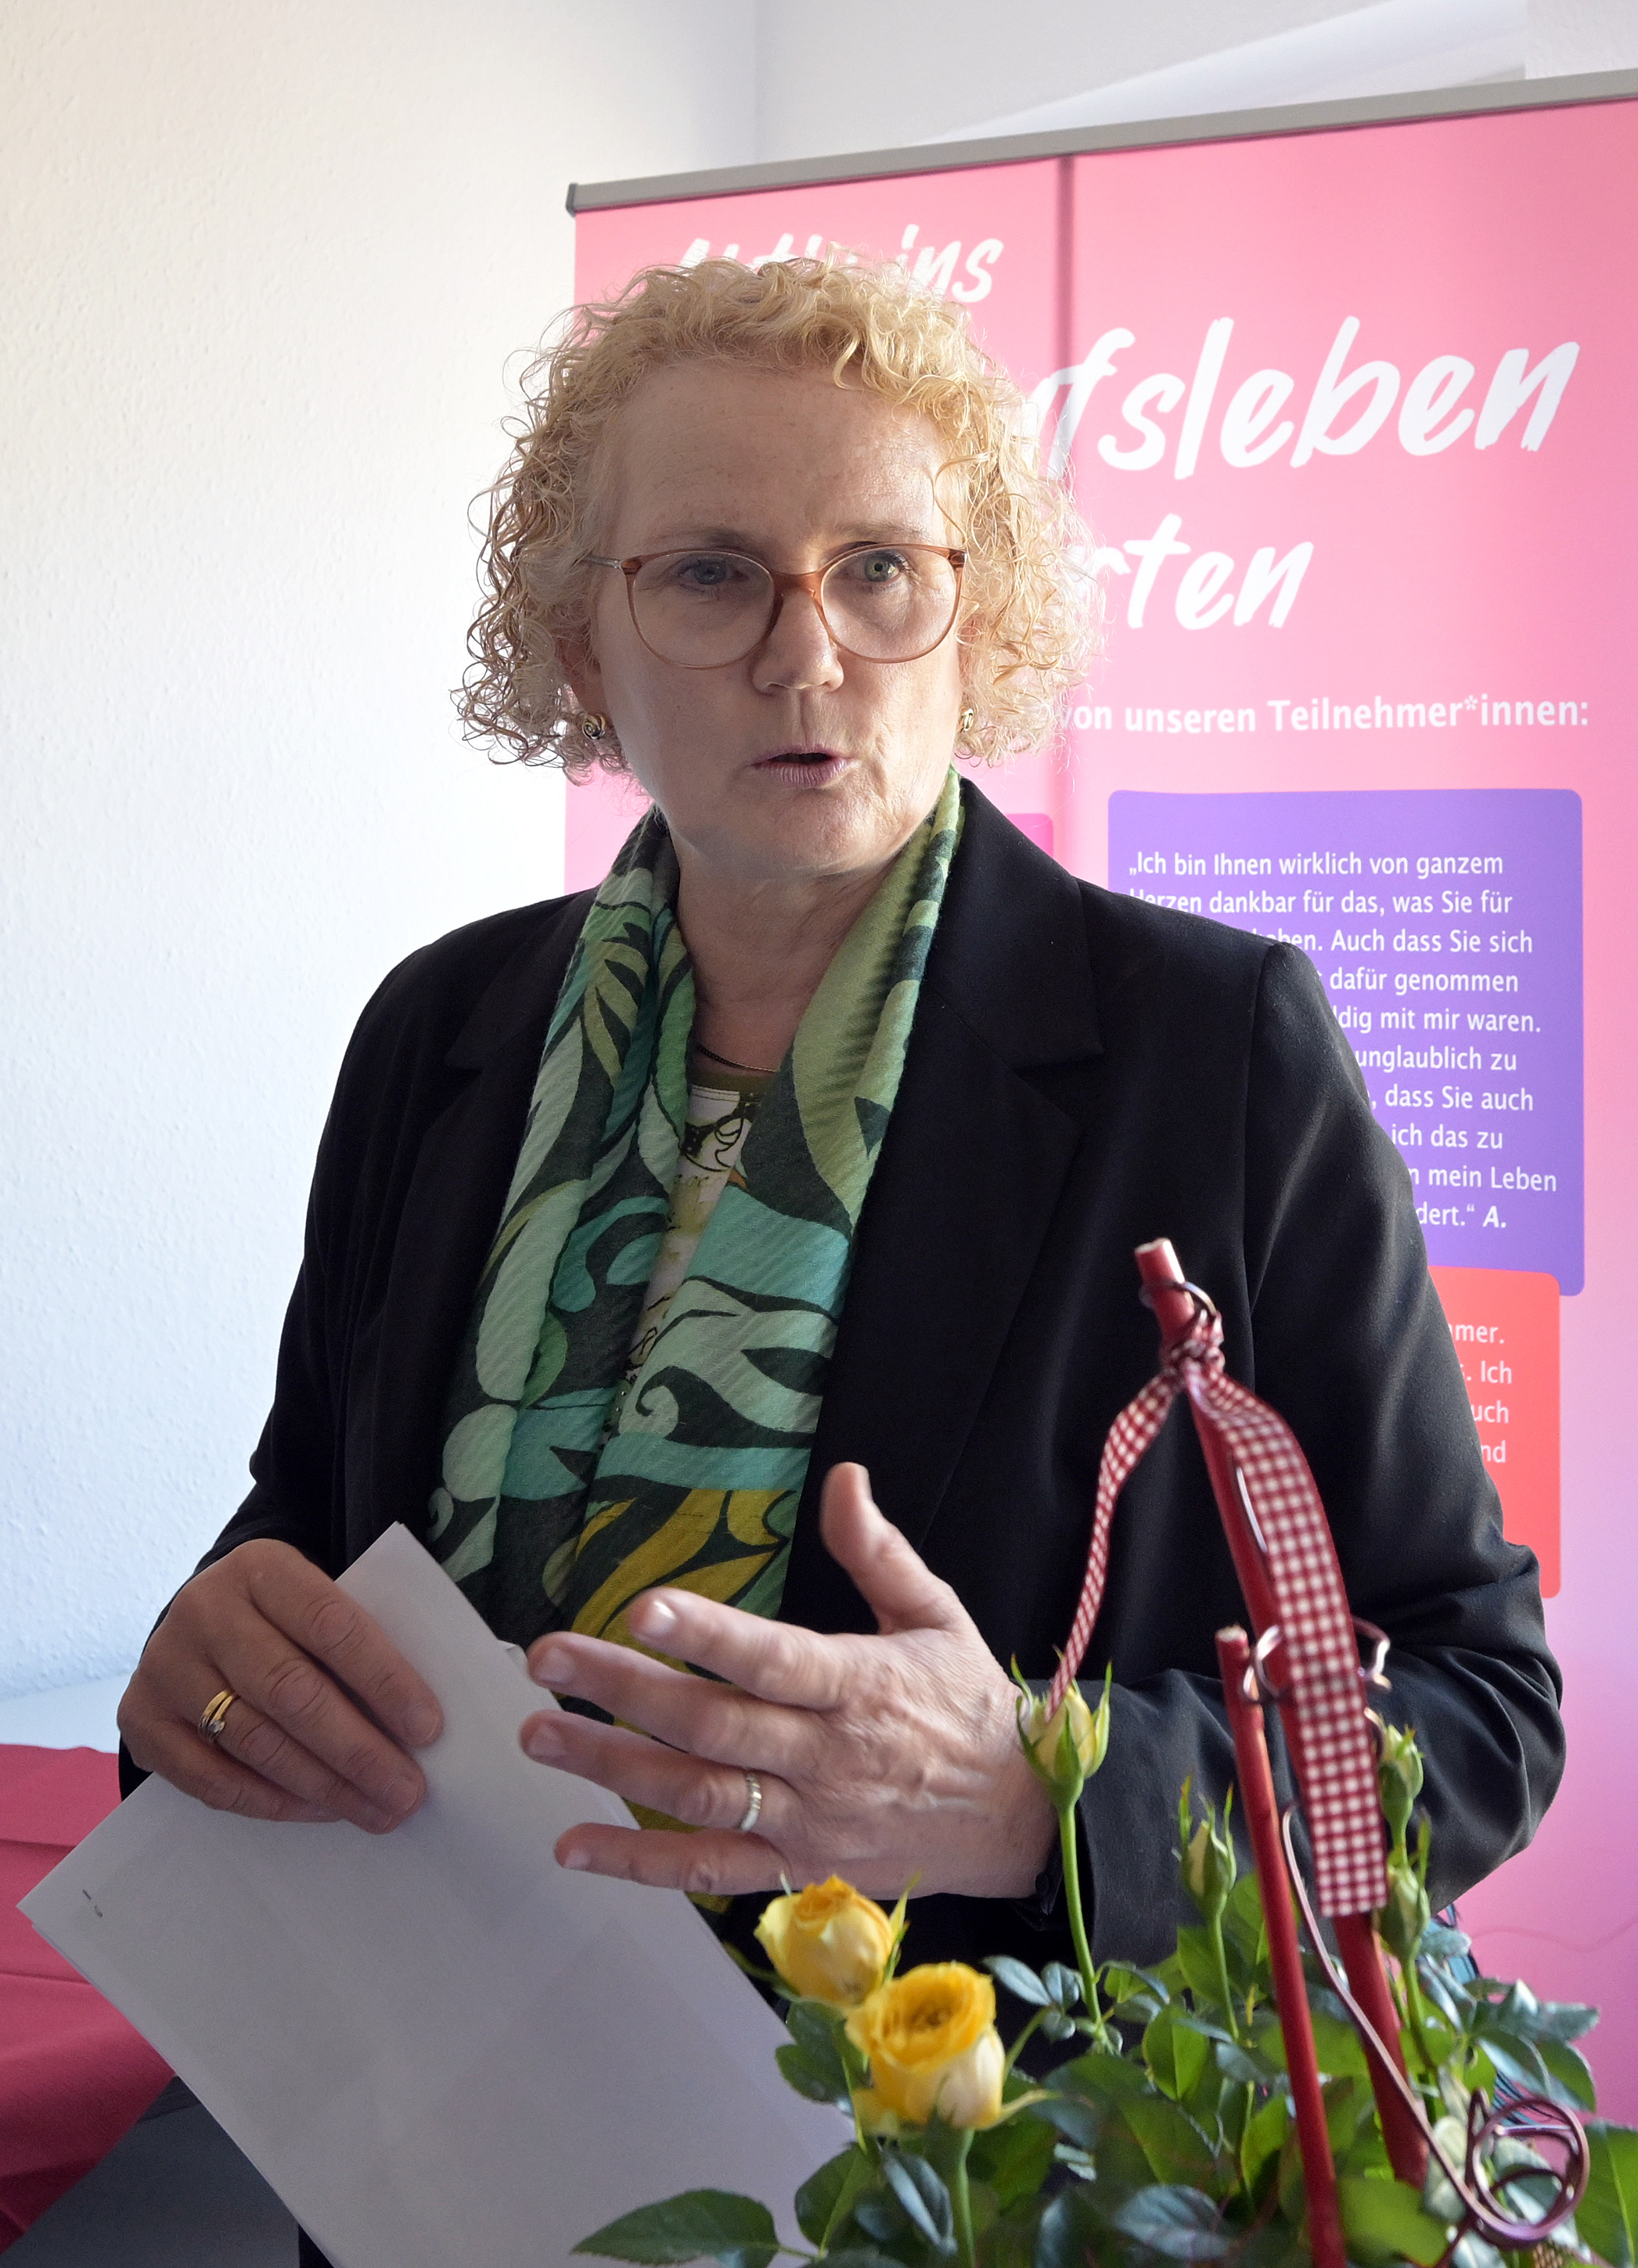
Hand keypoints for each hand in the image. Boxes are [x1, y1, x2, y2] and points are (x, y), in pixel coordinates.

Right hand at [118, 1539, 442, 1832]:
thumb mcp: (318, 1601)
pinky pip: (211, 1778)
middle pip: (291, 1690)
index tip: (428, 1728)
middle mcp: (204, 1609)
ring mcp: (166, 1664)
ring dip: (324, 1785)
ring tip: (377, 1809)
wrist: (203, 1616)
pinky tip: (320, 1810)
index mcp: (262, 1567)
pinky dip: (272, 1801)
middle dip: (358, 1749)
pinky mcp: (140, 1717)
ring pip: (255, 1740)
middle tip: (407, 1791)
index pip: (331, 1624)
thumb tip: (417, 1724)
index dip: (383, 1678)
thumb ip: (359, 1641)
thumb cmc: (287, 1617)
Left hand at [519, 1464, 1055, 1901]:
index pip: (775, 1658)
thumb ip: (879, 1550)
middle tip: (546, 1660)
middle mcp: (828, 1757)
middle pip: (713, 1725)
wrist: (1018, 1819)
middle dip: (622, 1691)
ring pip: (697, 1796)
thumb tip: (844, 1477)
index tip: (643, 1605)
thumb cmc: (968, 1706)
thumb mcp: (936, 1614)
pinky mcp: (795, 1869)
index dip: (709, 1633)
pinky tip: (572, 1844)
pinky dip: (638, 1865)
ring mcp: (807, 1820)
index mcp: (861, 1685)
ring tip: (540, 1732)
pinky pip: (708, 1872)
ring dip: (611, 1766)